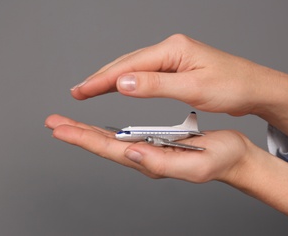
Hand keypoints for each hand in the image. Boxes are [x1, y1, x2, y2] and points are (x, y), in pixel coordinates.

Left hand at [45, 113, 287, 219]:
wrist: (234, 156)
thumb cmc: (220, 159)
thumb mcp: (194, 164)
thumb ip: (162, 163)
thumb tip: (131, 153)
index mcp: (151, 161)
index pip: (110, 150)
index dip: (84, 139)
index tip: (60, 128)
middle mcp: (145, 157)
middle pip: (104, 145)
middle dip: (78, 134)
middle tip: (53, 123)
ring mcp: (150, 150)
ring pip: (113, 141)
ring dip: (89, 131)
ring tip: (69, 123)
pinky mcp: (157, 142)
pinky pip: (127, 135)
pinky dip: (109, 129)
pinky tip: (102, 127)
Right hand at [71, 34, 264, 115]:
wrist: (256, 87)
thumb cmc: (232, 86)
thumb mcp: (193, 87)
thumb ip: (156, 85)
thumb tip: (121, 83)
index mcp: (173, 49)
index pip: (130, 65)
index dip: (103, 79)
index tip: (81, 91)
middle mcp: (171, 49)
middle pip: (128, 63)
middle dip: (101, 77)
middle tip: (78, 91)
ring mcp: (175, 57)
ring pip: (136, 67)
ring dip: (113, 79)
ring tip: (92, 89)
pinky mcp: (179, 67)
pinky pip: (147, 73)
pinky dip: (131, 81)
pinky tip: (122, 86)